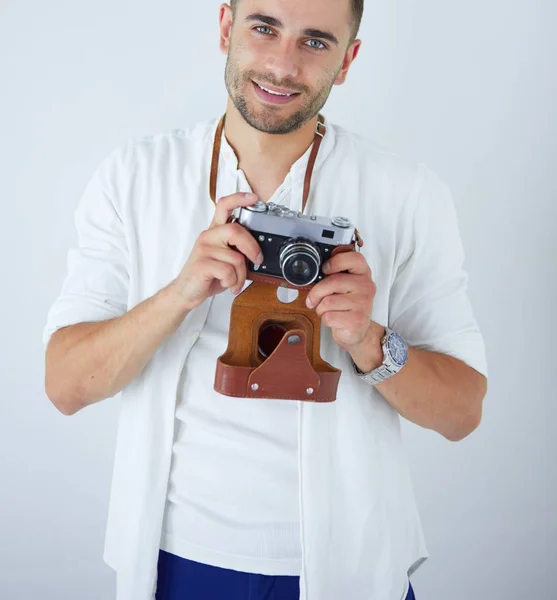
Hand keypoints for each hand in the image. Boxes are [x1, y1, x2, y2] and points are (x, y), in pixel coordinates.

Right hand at [170, 192, 263, 310]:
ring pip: (236, 258)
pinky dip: (232, 282)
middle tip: (257, 260)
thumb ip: (237, 249)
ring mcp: (204, 249)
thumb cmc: (208, 275)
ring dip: (241, 275)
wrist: (186, 291)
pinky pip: (228, 271)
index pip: (224, 206)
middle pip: (236, 231)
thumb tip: (259, 251)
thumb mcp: (224, 258)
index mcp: (215, 231)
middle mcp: (208, 236)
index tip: (253, 198)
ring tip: (234, 281)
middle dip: (252, 248)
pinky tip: (226, 283)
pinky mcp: (202, 264)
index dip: (239, 198)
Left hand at [305, 251, 375, 350]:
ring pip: (328, 301)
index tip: (325, 269)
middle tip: (313, 299)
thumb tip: (314, 270)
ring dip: (320, 308)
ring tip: (327, 310)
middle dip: (316, 292)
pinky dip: (325, 319)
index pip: (354, 258)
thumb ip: (333, 275)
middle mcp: (366, 286)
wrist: (356, 330)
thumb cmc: (345, 305)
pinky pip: (329, 316)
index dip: (335, 262)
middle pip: (333, 281)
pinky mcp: (357, 320)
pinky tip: (333, 319)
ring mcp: (364, 304)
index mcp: (363, 273)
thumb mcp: (343, 286)